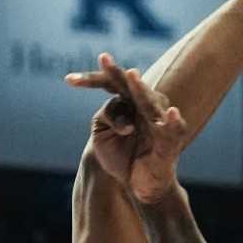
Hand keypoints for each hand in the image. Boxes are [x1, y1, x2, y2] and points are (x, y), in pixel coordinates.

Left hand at [67, 53, 187, 204]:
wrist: (138, 185)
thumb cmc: (121, 155)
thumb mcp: (102, 134)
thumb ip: (106, 117)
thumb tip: (118, 113)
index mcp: (126, 103)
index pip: (108, 85)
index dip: (89, 80)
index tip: (68, 80)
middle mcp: (143, 106)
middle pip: (127, 85)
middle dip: (115, 73)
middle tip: (102, 57)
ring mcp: (157, 121)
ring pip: (149, 101)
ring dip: (140, 88)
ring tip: (131, 75)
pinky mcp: (169, 142)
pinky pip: (173, 131)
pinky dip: (174, 122)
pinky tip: (172, 113)